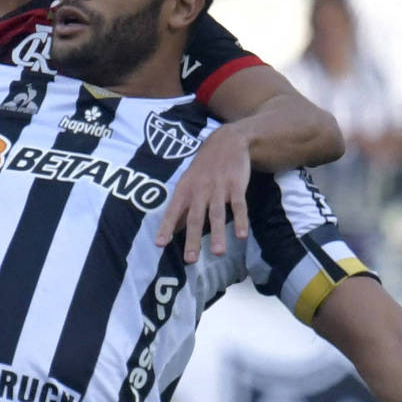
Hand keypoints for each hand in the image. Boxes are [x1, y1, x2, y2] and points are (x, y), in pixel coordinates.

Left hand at [155, 124, 250, 260]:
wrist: (227, 141)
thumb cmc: (204, 168)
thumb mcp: (188, 183)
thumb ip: (182, 208)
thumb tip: (172, 232)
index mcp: (185, 190)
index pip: (173, 211)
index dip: (166, 227)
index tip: (160, 244)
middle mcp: (200, 190)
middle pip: (196, 217)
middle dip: (193, 239)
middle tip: (191, 260)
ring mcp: (219, 188)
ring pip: (217, 214)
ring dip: (218, 234)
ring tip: (218, 253)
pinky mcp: (236, 186)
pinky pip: (239, 206)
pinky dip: (240, 220)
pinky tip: (241, 236)